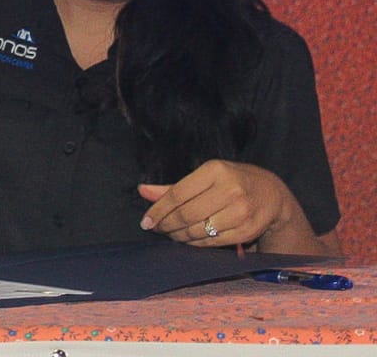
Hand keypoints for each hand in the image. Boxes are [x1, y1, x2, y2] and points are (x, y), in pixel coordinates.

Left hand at [138, 159, 294, 247]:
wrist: (272, 193)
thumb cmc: (231, 182)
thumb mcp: (205, 176)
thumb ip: (173, 187)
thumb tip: (142, 191)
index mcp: (214, 171)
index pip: (177, 194)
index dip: (158, 210)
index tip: (146, 222)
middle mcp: (229, 190)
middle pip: (187, 214)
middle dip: (167, 225)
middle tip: (158, 229)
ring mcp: (241, 211)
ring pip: (199, 230)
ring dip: (180, 236)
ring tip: (172, 234)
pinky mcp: (247, 230)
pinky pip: (213, 242)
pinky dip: (196, 244)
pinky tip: (189, 240)